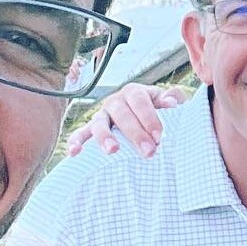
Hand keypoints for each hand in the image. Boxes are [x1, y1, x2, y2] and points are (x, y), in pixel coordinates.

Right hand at [64, 82, 187, 157]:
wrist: (143, 121)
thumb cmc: (158, 112)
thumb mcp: (168, 102)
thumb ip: (173, 98)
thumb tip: (171, 102)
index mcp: (134, 92)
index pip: (140, 101)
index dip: (150, 118)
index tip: (159, 137)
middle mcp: (115, 101)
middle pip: (122, 114)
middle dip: (135, 134)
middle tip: (149, 152)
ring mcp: (101, 116)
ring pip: (99, 123)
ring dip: (104, 137)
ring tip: (113, 151)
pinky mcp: (90, 130)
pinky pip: (80, 134)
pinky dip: (75, 142)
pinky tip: (74, 153)